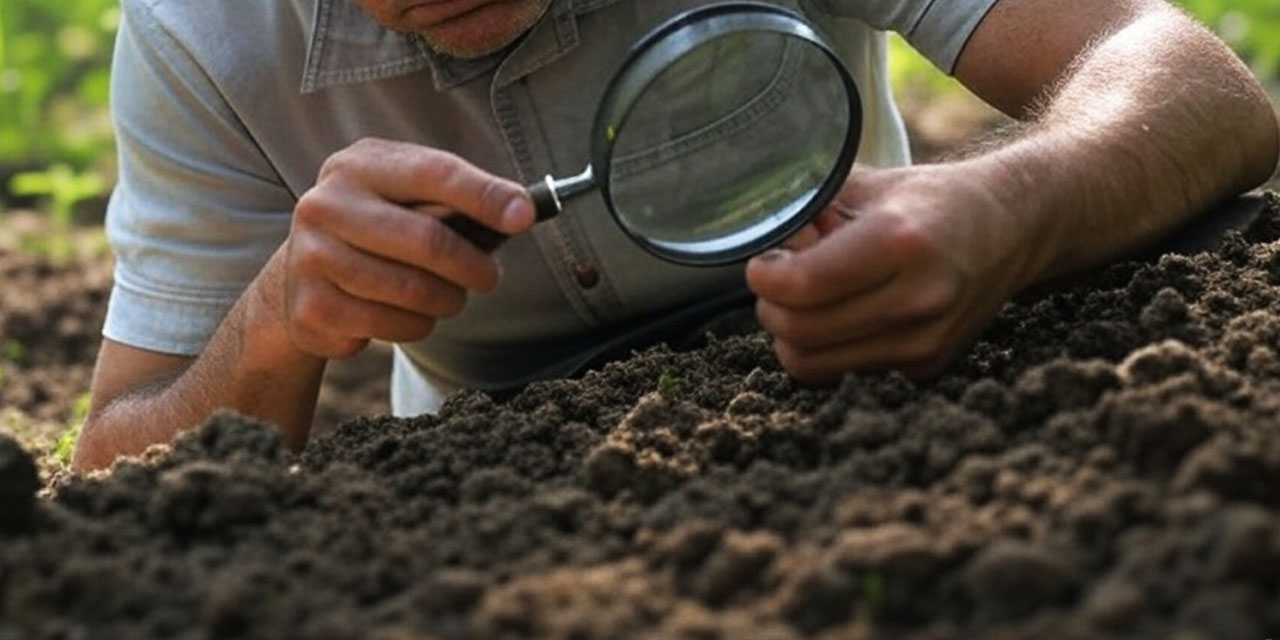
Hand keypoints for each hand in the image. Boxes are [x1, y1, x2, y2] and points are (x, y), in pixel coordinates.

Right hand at [273, 138, 534, 358]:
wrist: (299, 277)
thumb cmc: (376, 231)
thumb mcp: (406, 198)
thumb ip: (459, 198)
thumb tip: (521, 211)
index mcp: (359, 166)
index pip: (433, 173)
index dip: (484, 195)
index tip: (524, 216)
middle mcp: (326, 205)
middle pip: (427, 240)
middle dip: (473, 266)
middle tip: (490, 278)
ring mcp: (312, 257)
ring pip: (413, 291)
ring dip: (446, 302)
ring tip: (446, 297)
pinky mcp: (312, 307)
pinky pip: (393, 325)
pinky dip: (416, 326)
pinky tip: (406, 314)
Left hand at [746, 164, 1036, 383]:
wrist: (1013, 228)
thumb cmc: (931, 201)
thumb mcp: (870, 185)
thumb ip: (810, 209)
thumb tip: (764, 242)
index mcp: (899, 241)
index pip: (804, 284)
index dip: (765, 278)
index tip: (762, 265)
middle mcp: (917, 297)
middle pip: (800, 331)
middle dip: (771, 307)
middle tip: (778, 283)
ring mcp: (925, 340)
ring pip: (813, 364)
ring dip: (791, 335)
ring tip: (807, 300)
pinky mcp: (927, 366)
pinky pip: (843, 373)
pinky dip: (825, 350)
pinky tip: (841, 315)